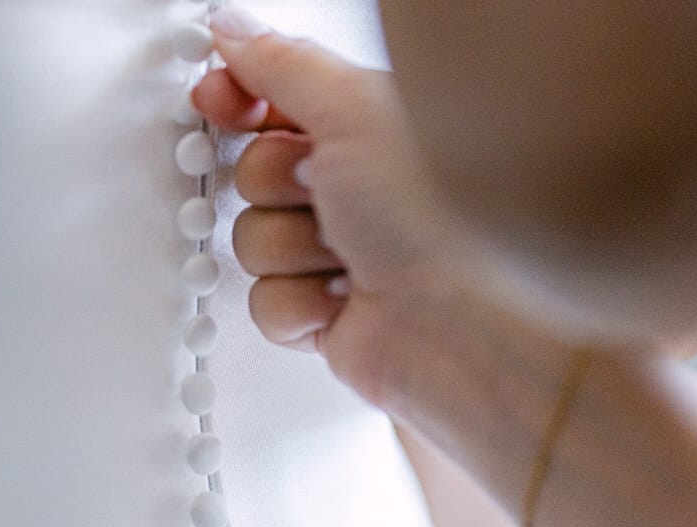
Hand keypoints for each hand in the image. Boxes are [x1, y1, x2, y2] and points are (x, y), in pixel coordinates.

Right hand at [191, 10, 492, 406]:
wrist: (475, 326)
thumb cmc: (447, 212)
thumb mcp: (355, 109)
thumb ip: (284, 65)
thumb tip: (234, 30)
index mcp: (368, 128)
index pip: (278, 100)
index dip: (242, 100)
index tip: (221, 98)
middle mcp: (354, 189)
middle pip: (252, 174)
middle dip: (277, 186)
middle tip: (323, 192)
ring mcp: (340, 254)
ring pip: (253, 242)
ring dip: (292, 249)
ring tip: (349, 254)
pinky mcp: (328, 316)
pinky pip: (265, 303)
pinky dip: (300, 304)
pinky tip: (345, 300)